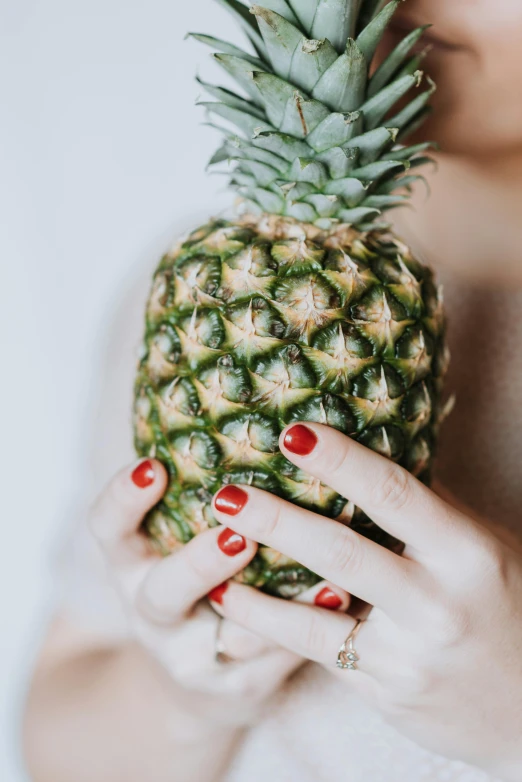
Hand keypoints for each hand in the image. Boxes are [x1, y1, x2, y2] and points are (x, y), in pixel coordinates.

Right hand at [87, 459, 347, 728]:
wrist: (199, 676)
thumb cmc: (197, 577)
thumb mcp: (176, 536)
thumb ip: (197, 488)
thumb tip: (247, 402)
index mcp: (133, 563)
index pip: (107, 530)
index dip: (121, 501)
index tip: (152, 466)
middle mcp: (152, 612)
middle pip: (160, 593)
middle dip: (196, 562)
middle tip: (237, 529)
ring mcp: (193, 657)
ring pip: (226, 635)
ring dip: (268, 605)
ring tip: (320, 574)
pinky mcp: (238, 689)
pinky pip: (275, 659)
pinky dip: (307, 625)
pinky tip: (343, 596)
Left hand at [209, 423, 521, 779]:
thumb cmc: (507, 606)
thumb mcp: (482, 547)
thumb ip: (425, 508)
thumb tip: (370, 447)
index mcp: (466, 552)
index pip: (394, 493)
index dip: (341, 460)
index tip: (293, 431)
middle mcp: (437, 604)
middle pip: (342, 552)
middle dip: (278, 519)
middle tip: (227, 490)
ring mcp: (408, 655)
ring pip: (315, 609)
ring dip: (255, 575)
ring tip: (212, 539)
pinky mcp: (384, 690)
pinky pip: (314, 649)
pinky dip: (265, 622)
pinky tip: (229, 599)